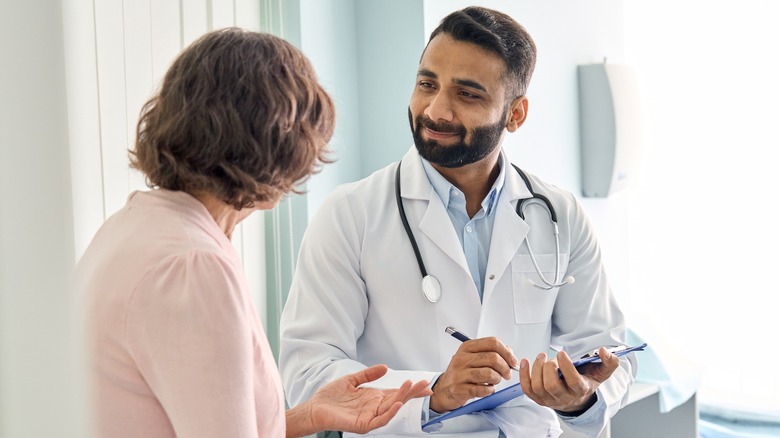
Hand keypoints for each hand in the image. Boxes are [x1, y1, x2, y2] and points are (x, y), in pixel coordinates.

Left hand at [308, 364, 431, 433]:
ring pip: (391, 408)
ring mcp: (370, 417)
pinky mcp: (363, 424)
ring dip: (402, 398)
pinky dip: (390, 412)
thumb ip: (368, 374)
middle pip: (398, 399)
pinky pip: (380, 420)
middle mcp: (374, 408)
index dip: (410, 389)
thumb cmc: (331, 397)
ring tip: (411, 387)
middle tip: (425, 384)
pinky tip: (396, 403)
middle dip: (412, 392)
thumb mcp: (352, 380)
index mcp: (373, 398)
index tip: (425, 384)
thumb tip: (385, 367)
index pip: (396, 392)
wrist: (315, 408)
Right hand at [430, 337, 517, 412]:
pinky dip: (490, 390)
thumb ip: (490, 352)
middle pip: (493, 358)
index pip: (492, 342)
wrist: (444, 389)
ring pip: (489, 373)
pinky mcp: (460, 389)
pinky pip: (483, 389)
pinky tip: (487, 389)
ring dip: (497, 379)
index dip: (506, 352)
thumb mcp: (472, 357)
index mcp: (467, 347)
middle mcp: (462, 358)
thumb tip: (509, 353)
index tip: (512, 361)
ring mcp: (460, 374)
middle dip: (505, 367)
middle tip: (506, 374)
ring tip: (494, 381)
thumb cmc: (461, 373)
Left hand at [518, 347, 618, 412]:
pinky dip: (523, 375)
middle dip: (548, 368)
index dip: (566, 367)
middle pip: (552, 386)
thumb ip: (609, 362)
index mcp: (580, 390)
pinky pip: (527, 389)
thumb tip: (604, 350)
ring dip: (536, 369)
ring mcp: (550, 400)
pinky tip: (525, 362)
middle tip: (550, 357)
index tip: (562, 353)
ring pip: (538, 387)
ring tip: (541, 357)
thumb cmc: (587, 381)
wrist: (577, 399)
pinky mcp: (539, 399)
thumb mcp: (602, 372)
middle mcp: (564, 398)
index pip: (573, 382)